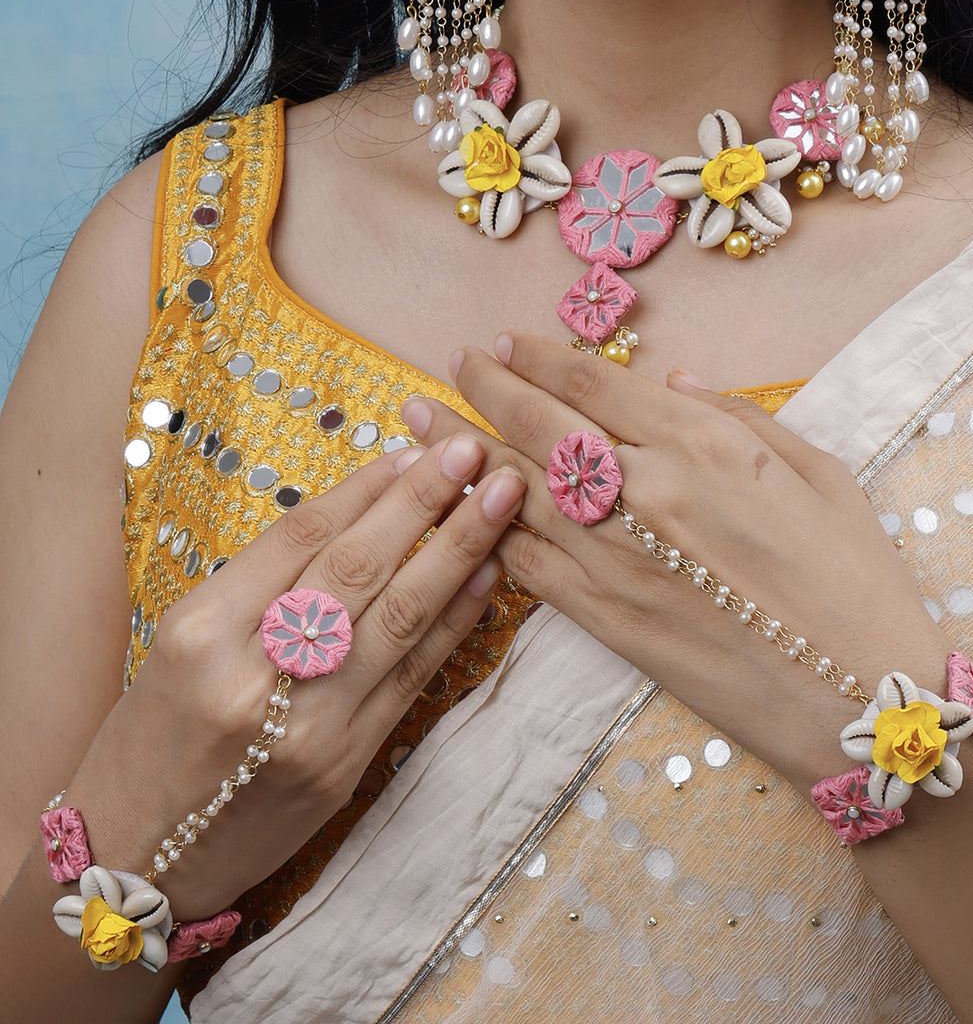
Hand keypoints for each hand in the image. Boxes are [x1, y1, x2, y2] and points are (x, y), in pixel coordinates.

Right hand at [63, 435, 524, 917]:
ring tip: (498, 499)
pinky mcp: (348, 763)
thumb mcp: (182, 642)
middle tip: (470, 451)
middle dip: (422, 502)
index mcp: (202, 629)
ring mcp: (311, 723)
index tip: (410, 450)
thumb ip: (263, 582)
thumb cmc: (152, 736)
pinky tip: (488, 577)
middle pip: (356, 566)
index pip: (300, 536)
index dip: (365, 489)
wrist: (140, 856)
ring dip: (457, 550)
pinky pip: (413, 676)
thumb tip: (358, 514)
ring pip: (398, 616)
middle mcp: (256, 672)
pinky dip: (455, 622)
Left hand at [401, 332, 951, 791]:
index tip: (502, 342)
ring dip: (458, 455)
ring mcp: (615, 559)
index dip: (538, 357)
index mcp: (702, 444)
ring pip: (515, 493)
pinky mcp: (604, 621)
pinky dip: (485, 535)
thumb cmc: (854, 579)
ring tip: (415, 427)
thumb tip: (669, 382)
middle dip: (484, 389)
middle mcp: (645, 492)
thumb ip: (738, 416)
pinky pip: (527, 567)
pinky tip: (454, 512)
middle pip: (540, 426)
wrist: (858, 697)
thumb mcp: (817, 472)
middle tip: (446, 366)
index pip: (593, 384)